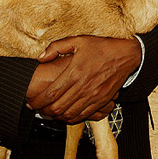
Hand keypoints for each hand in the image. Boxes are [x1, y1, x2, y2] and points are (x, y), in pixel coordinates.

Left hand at [26, 35, 140, 123]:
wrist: (126, 54)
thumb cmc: (102, 46)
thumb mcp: (78, 40)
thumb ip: (57, 47)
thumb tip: (41, 57)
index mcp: (75, 72)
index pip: (51, 94)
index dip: (38, 101)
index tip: (31, 102)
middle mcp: (84, 86)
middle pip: (58, 108)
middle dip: (44, 111)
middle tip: (37, 108)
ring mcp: (94, 96)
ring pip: (70, 114)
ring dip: (57, 116)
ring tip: (50, 112)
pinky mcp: (102, 100)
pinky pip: (84, 115)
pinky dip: (72, 118)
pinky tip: (67, 114)